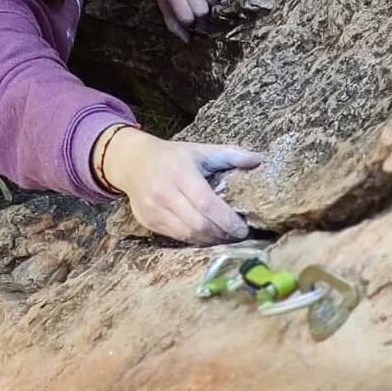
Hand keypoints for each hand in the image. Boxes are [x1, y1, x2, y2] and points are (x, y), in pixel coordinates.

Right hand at [97, 125, 260, 244]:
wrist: (132, 162)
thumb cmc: (172, 156)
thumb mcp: (200, 150)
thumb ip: (230, 154)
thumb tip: (259, 160)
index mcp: (180, 171)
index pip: (205, 202)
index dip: (226, 219)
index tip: (243, 227)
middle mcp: (164, 191)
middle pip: (198, 224)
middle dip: (222, 234)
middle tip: (238, 234)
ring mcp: (153, 208)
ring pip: (188, 235)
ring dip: (210, 240)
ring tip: (224, 236)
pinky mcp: (147, 221)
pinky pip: (177, 237)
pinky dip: (195, 239)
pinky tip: (206, 235)